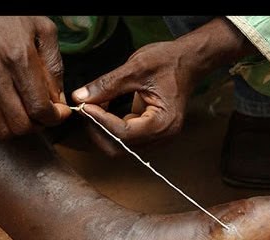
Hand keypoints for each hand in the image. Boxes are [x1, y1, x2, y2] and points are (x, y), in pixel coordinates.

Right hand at [0, 16, 70, 138]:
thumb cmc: (9, 15)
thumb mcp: (44, 31)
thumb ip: (54, 67)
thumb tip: (57, 100)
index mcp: (18, 59)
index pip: (39, 108)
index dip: (55, 117)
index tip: (60, 113)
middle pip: (21, 125)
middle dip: (39, 125)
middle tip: (45, 114)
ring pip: (2, 129)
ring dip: (20, 128)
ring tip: (27, 114)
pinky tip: (8, 112)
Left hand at [72, 17, 256, 155]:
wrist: (188, 62)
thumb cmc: (169, 62)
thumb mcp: (137, 68)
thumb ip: (107, 84)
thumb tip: (80, 97)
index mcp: (164, 123)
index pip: (124, 133)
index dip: (100, 121)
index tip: (84, 105)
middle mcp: (162, 136)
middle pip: (120, 148)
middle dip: (98, 131)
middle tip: (85, 108)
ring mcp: (157, 137)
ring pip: (120, 146)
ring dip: (102, 130)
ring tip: (92, 107)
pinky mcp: (150, 133)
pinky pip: (124, 138)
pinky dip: (109, 126)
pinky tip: (102, 109)